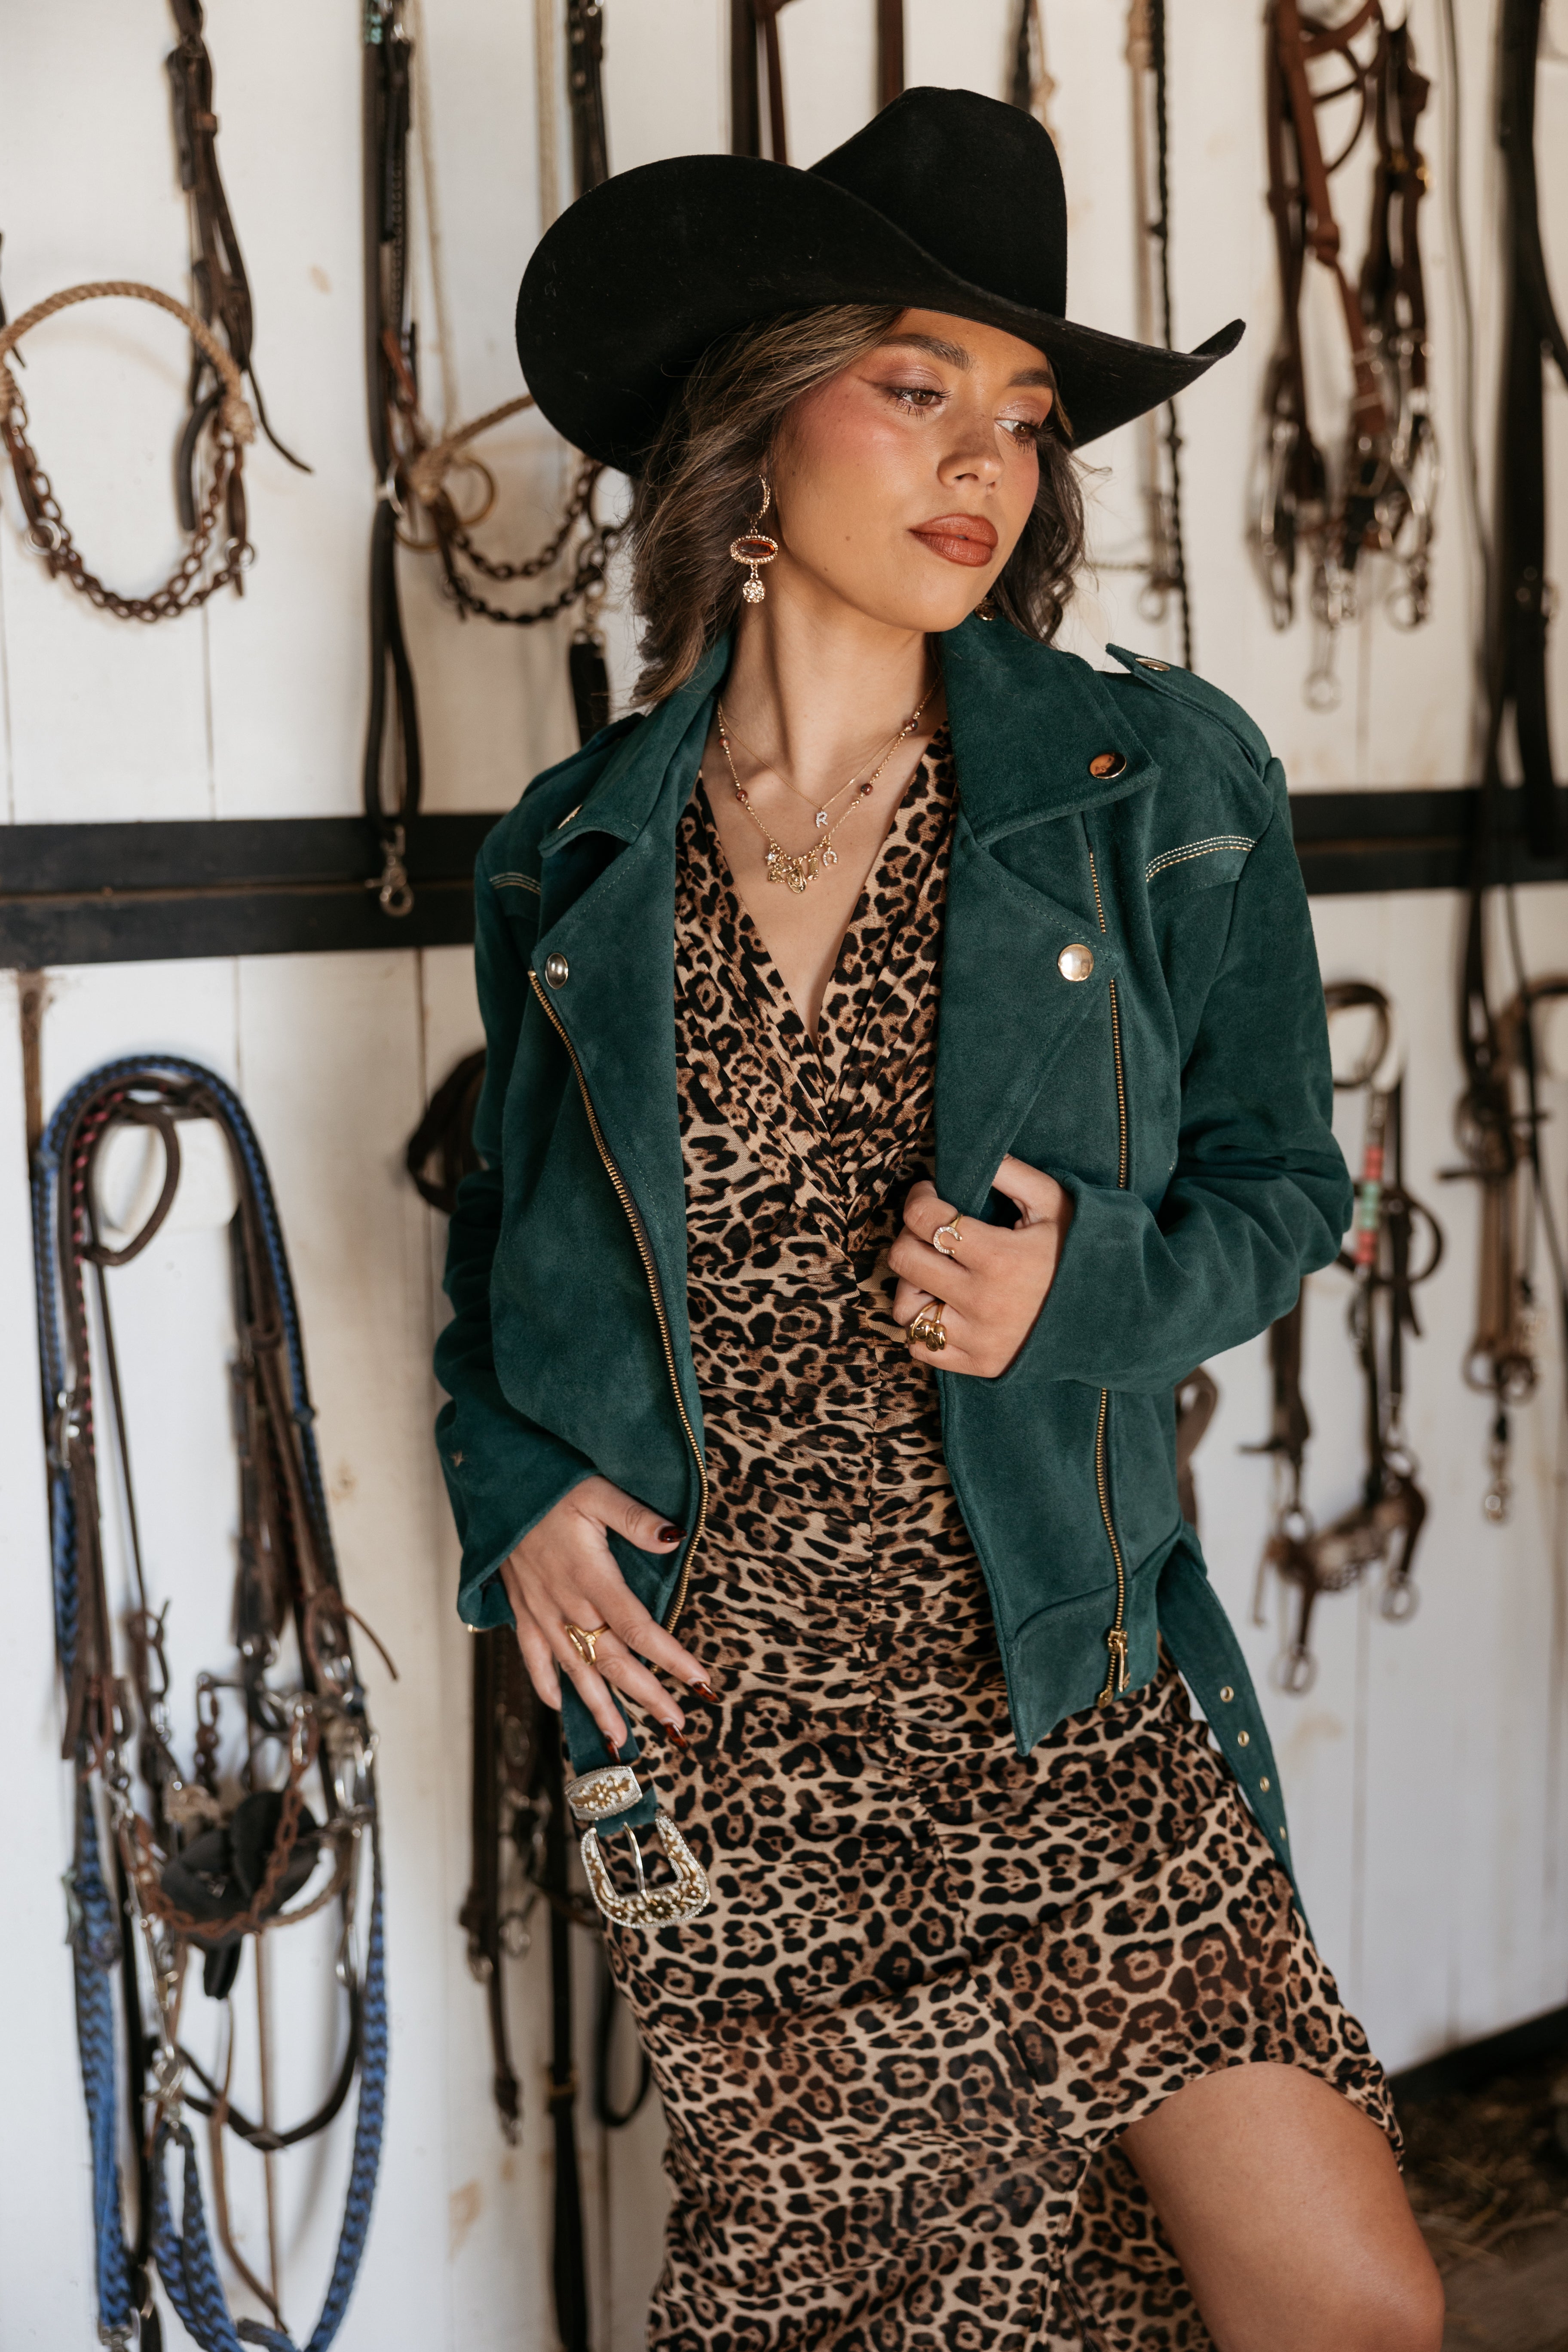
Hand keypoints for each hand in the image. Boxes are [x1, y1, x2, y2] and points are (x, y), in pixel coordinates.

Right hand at [499, 1476, 709, 1755]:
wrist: (496, 1486)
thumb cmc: (550, 1486)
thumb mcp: (597, 1492)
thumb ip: (635, 1518)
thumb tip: (674, 1538)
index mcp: (591, 1577)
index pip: (638, 1628)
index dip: (670, 1657)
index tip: (699, 1681)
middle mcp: (566, 1604)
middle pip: (612, 1660)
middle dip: (645, 1695)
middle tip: (676, 1724)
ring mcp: (541, 1612)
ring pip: (575, 1670)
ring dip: (600, 1706)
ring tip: (621, 1739)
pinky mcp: (522, 1610)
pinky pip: (532, 1657)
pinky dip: (545, 1684)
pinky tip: (560, 1705)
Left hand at [889, 1155, 1073, 1377]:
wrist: (1117, 1316)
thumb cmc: (1082, 1251)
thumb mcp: (1055, 1202)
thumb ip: (1010, 1173)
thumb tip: (971, 1151)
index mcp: (1000, 1257)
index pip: (924, 1219)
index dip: (919, 1198)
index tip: (930, 1194)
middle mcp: (982, 1302)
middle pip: (905, 1259)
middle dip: (910, 1234)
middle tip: (930, 1229)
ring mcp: (978, 1338)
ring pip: (905, 1307)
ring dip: (912, 1284)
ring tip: (936, 1271)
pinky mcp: (979, 1365)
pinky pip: (922, 1346)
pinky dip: (922, 1326)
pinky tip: (943, 1306)